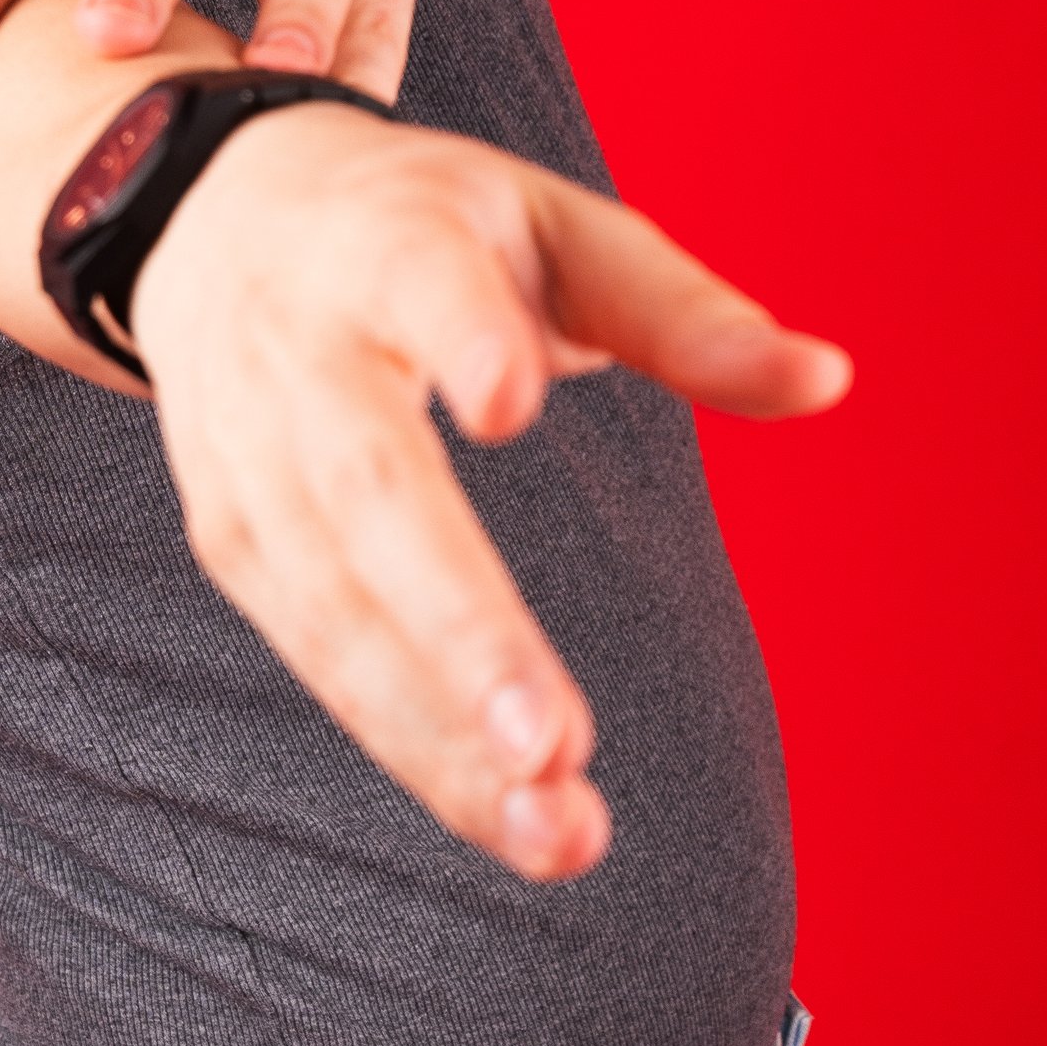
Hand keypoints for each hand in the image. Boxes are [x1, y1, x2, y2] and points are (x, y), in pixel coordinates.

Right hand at [127, 103, 851, 881]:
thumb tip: (833, 379)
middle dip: (456, 621)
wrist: (214, 215)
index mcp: (389, 242)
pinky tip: (507, 816)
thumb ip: (680, 311)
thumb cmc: (422, 224)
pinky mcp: (229, 540)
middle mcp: (299, 349)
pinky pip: (321, 656)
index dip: (460, 337)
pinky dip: (411, 745)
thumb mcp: (549, 225)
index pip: (422, 284)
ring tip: (560, 830)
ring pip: (335, 605)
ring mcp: (246, 454)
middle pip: (366, 486)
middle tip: (555, 744)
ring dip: (438, 732)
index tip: (508, 403)